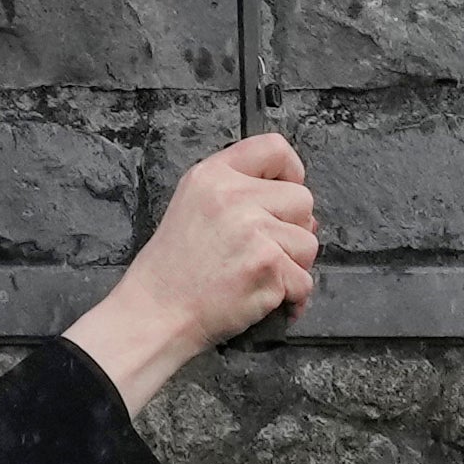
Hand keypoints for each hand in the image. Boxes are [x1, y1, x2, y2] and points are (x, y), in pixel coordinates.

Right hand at [64, 134, 316, 413]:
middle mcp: (234, 197)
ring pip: (308, 243)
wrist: (155, 315)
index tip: (285, 193)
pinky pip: (304, 281)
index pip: (274, 148)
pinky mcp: (268, 266)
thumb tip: (301, 211)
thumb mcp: (191, 207)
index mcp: (214, 176)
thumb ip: (239, 195)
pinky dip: (291, 298)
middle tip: (264, 252)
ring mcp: (254, 231)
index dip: (291, 172)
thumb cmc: (172, 271)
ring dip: (293, 266)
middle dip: (293, 229)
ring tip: (257, 277)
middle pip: (302, 199)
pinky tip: (265, 299)